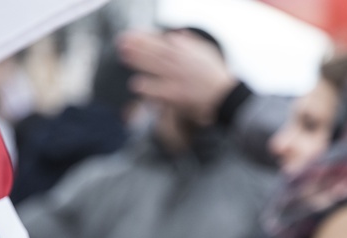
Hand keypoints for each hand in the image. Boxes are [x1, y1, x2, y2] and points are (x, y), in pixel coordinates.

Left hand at [117, 29, 238, 124]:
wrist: (225, 95)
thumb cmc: (217, 75)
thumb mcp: (207, 52)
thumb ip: (191, 42)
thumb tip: (177, 34)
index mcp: (186, 51)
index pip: (161, 41)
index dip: (144, 37)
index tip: (132, 34)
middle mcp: (180, 62)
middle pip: (154, 51)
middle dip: (137, 46)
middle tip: (121, 42)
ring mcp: (177, 77)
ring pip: (154, 66)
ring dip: (138, 60)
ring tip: (123, 56)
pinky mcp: (177, 94)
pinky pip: (159, 90)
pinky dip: (148, 87)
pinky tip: (136, 84)